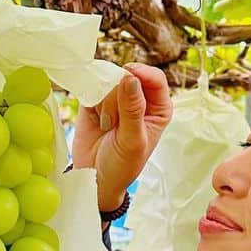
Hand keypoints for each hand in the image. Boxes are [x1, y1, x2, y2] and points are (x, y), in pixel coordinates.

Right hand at [72, 63, 171, 211]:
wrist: (93, 177)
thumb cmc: (121, 165)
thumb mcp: (132, 141)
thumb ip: (132, 109)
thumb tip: (130, 77)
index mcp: (158, 108)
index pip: (156, 79)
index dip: (143, 73)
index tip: (129, 74)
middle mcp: (139, 100)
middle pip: (129, 76)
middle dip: (118, 95)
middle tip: (114, 121)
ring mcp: (117, 98)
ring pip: (109, 81)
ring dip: (105, 103)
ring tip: (107, 126)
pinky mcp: (96, 100)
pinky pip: (92, 87)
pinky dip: (92, 101)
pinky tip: (96, 120)